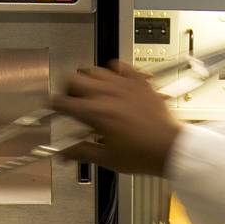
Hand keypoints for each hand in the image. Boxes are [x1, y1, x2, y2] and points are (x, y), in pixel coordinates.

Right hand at [51, 61, 181, 176]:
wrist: (170, 148)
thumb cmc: (144, 155)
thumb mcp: (107, 158)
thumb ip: (81, 152)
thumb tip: (64, 153)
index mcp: (95, 112)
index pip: (62, 101)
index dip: (54, 106)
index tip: (54, 109)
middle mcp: (107, 94)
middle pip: (73, 79)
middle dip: (68, 90)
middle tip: (72, 100)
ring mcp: (124, 85)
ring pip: (94, 69)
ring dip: (88, 80)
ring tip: (91, 93)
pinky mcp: (139, 81)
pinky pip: (120, 65)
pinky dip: (113, 71)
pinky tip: (114, 83)